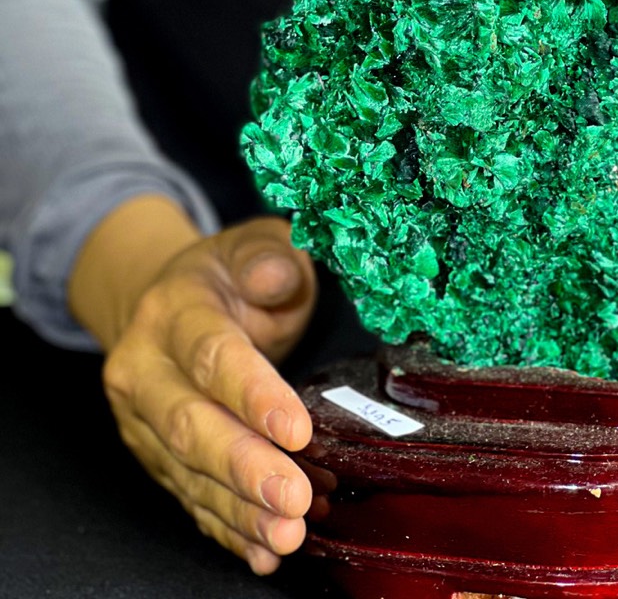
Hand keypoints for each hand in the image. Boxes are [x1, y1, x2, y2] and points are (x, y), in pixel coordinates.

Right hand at [69, 196, 316, 572]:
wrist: (165, 299)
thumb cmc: (225, 276)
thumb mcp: (252, 246)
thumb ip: (267, 259)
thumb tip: (276, 276)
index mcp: (173, 313)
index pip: (212, 356)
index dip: (255, 395)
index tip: (297, 429)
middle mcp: (145, 371)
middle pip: (192, 426)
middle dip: (245, 467)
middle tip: (294, 498)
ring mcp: (143, 421)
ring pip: (189, 473)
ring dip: (240, 509)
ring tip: (288, 533)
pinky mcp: (155, 456)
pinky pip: (189, 498)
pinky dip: (227, 528)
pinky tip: (262, 550)